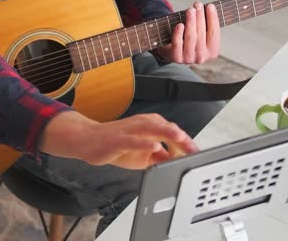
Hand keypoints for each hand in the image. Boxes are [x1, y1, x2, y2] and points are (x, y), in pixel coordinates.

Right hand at [39, 111, 198, 169]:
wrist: (88, 140)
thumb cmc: (116, 145)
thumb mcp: (143, 155)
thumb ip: (160, 157)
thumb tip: (178, 163)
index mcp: (150, 125)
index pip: (174, 133)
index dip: (188, 144)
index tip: (199, 154)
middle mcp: (143, 123)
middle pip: (168, 128)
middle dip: (183, 139)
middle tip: (196, 150)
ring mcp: (130, 129)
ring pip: (153, 129)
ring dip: (169, 134)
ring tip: (183, 142)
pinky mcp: (118, 138)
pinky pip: (133, 139)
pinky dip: (145, 142)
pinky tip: (154, 147)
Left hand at [155, 1, 220, 64]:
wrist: (173, 52)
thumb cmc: (189, 40)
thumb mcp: (201, 34)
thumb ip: (206, 24)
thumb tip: (209, 7)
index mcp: (212, 51)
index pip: (214, 32)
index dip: (212, 18)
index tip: (210, 6)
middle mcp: (202, 56)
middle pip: (202, 33)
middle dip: (200, 16)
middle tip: (198, 4)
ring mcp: (189, 58)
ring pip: (191, 37)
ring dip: (191, 21)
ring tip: (190, 10)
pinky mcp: (176, 57)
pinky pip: (178, 43)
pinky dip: (179, 33)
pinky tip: (180, 24)